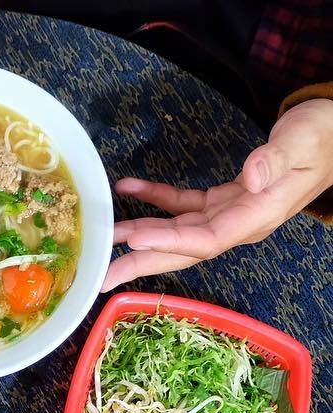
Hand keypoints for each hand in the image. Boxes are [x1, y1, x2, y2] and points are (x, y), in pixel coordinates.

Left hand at [103, 98, 332, 290]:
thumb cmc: (324, 136)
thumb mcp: (304, 142)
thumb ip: (276, 160)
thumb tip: (249, 179)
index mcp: (258, 216)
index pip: (207, 239)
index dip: (169, 242)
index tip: (134, 242)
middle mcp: (239, 223)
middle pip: (183, 249)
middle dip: (142, 262)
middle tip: (101, 276)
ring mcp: (229, 214)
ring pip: (176, 232)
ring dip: (139, 234)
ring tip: (103, 237)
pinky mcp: (222, 200)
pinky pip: (182, 204)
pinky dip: (155, 197)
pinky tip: (128, 187)